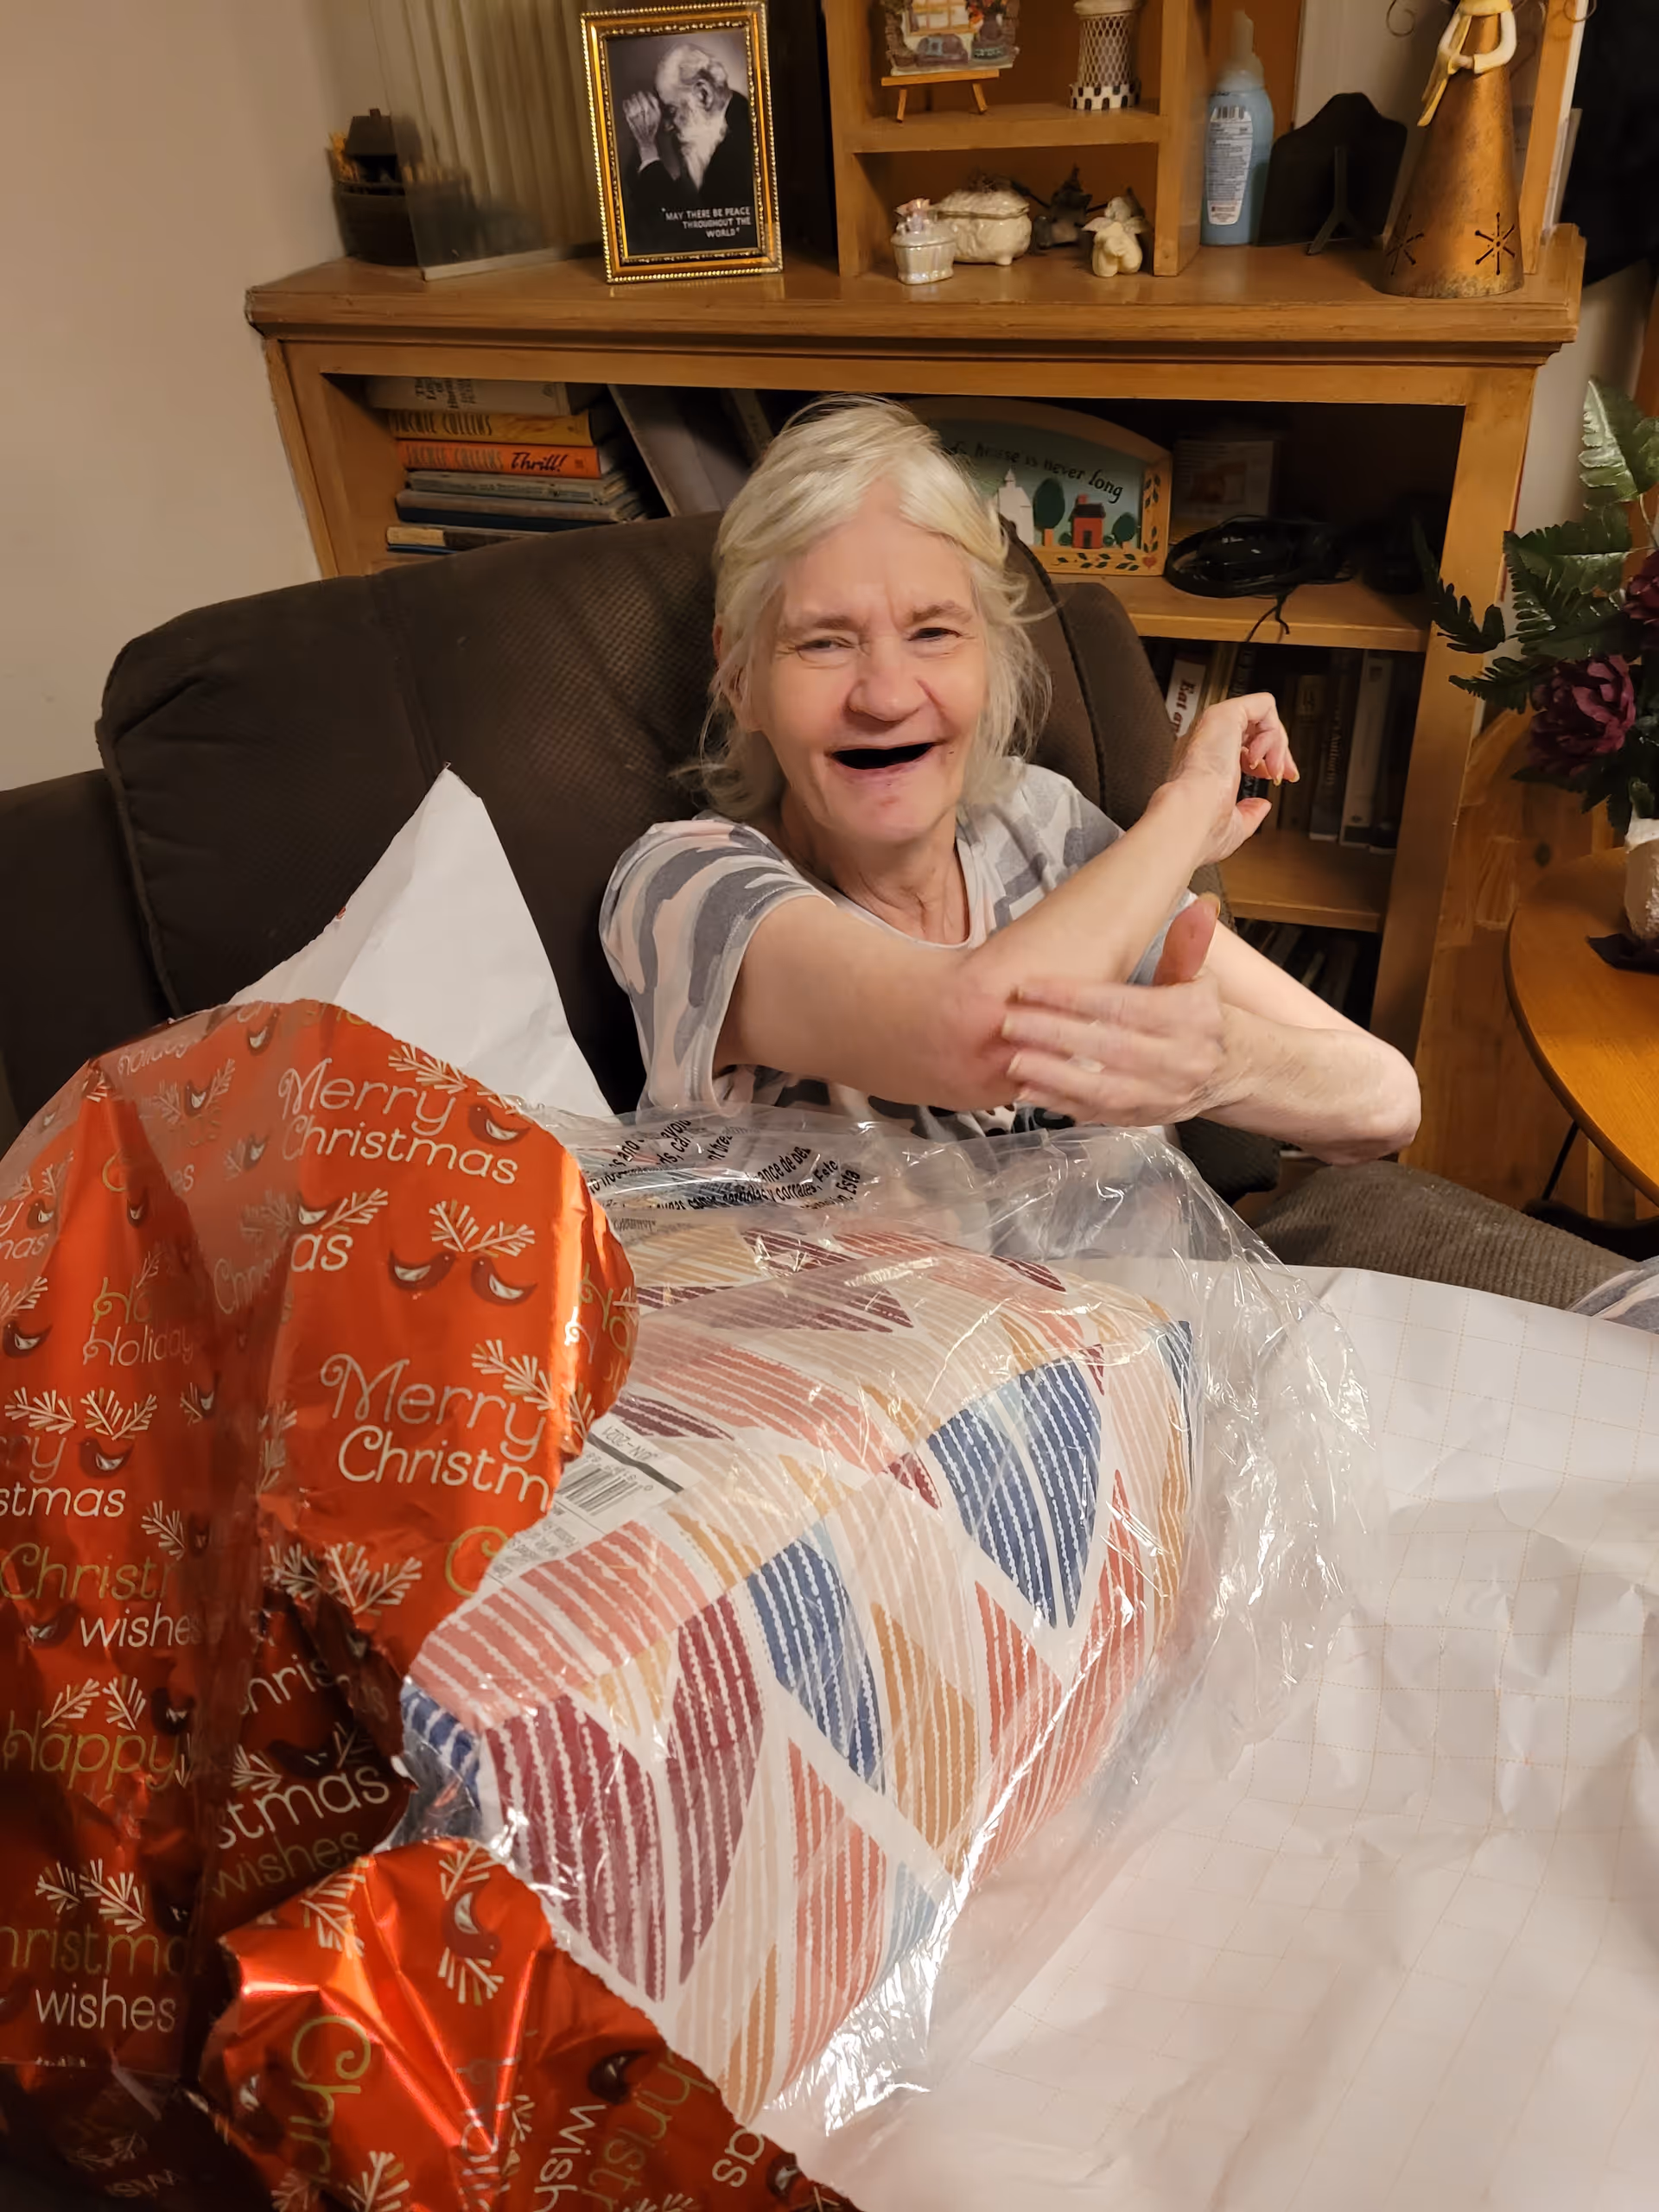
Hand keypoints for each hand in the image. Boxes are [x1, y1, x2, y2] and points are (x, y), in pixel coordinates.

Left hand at [622, 90, 661, 160]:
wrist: (647, 142)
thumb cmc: (653, 129)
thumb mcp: (659, 116)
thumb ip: (655, 104)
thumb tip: (649, 94)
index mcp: (654, 111)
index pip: (647, 96)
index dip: (644, 94)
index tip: (643, 94)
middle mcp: (645, 112)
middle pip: (638, 97)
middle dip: (637, 95)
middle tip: (636, 96)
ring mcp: (636, 115)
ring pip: (632, 101)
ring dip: (631, 99)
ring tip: (631, 99)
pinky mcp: (629, 119)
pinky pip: (626, 108)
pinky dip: (625, 104)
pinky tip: (626, 103)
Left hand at [999, 903, 1227, 1124]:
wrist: (1236, 1071)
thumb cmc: (1201, 1017)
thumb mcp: (1199, 979)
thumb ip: (1187, 948)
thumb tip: (1198, 908)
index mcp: (1188, 1017)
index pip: (1122, 1005)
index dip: (1073, 997)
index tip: (1028, 988)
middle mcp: (1178, 1059)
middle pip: (1108, 1047)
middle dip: (1053, 1034)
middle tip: (1007, 1022)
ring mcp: (1161, 1095)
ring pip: (1102, 1088)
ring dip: (1053, 1076)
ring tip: (1012, 1060)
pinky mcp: (1145, 1118)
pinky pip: (1099, 1115)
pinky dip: (1060, 1103)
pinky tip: (1027, 1090)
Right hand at [1165, 692, 1296, 865]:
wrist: (1189, 819)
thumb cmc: (1201, 829)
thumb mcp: (1235, 825)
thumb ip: (1249, 813)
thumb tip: (1262, 806)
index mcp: (1204, 765)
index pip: (1239, 748)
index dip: (1265, 761)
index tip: (1276, 779)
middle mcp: (1207, 743)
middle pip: (1253, 730)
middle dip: (1279, 751)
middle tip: (1286, 774)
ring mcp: (1214, 727)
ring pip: (1261, 715)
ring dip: (1277, 743)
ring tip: (1273, 770)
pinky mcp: (1224, 715)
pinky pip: (1263, 706)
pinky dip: (1274, 730)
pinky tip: (1263, 755)